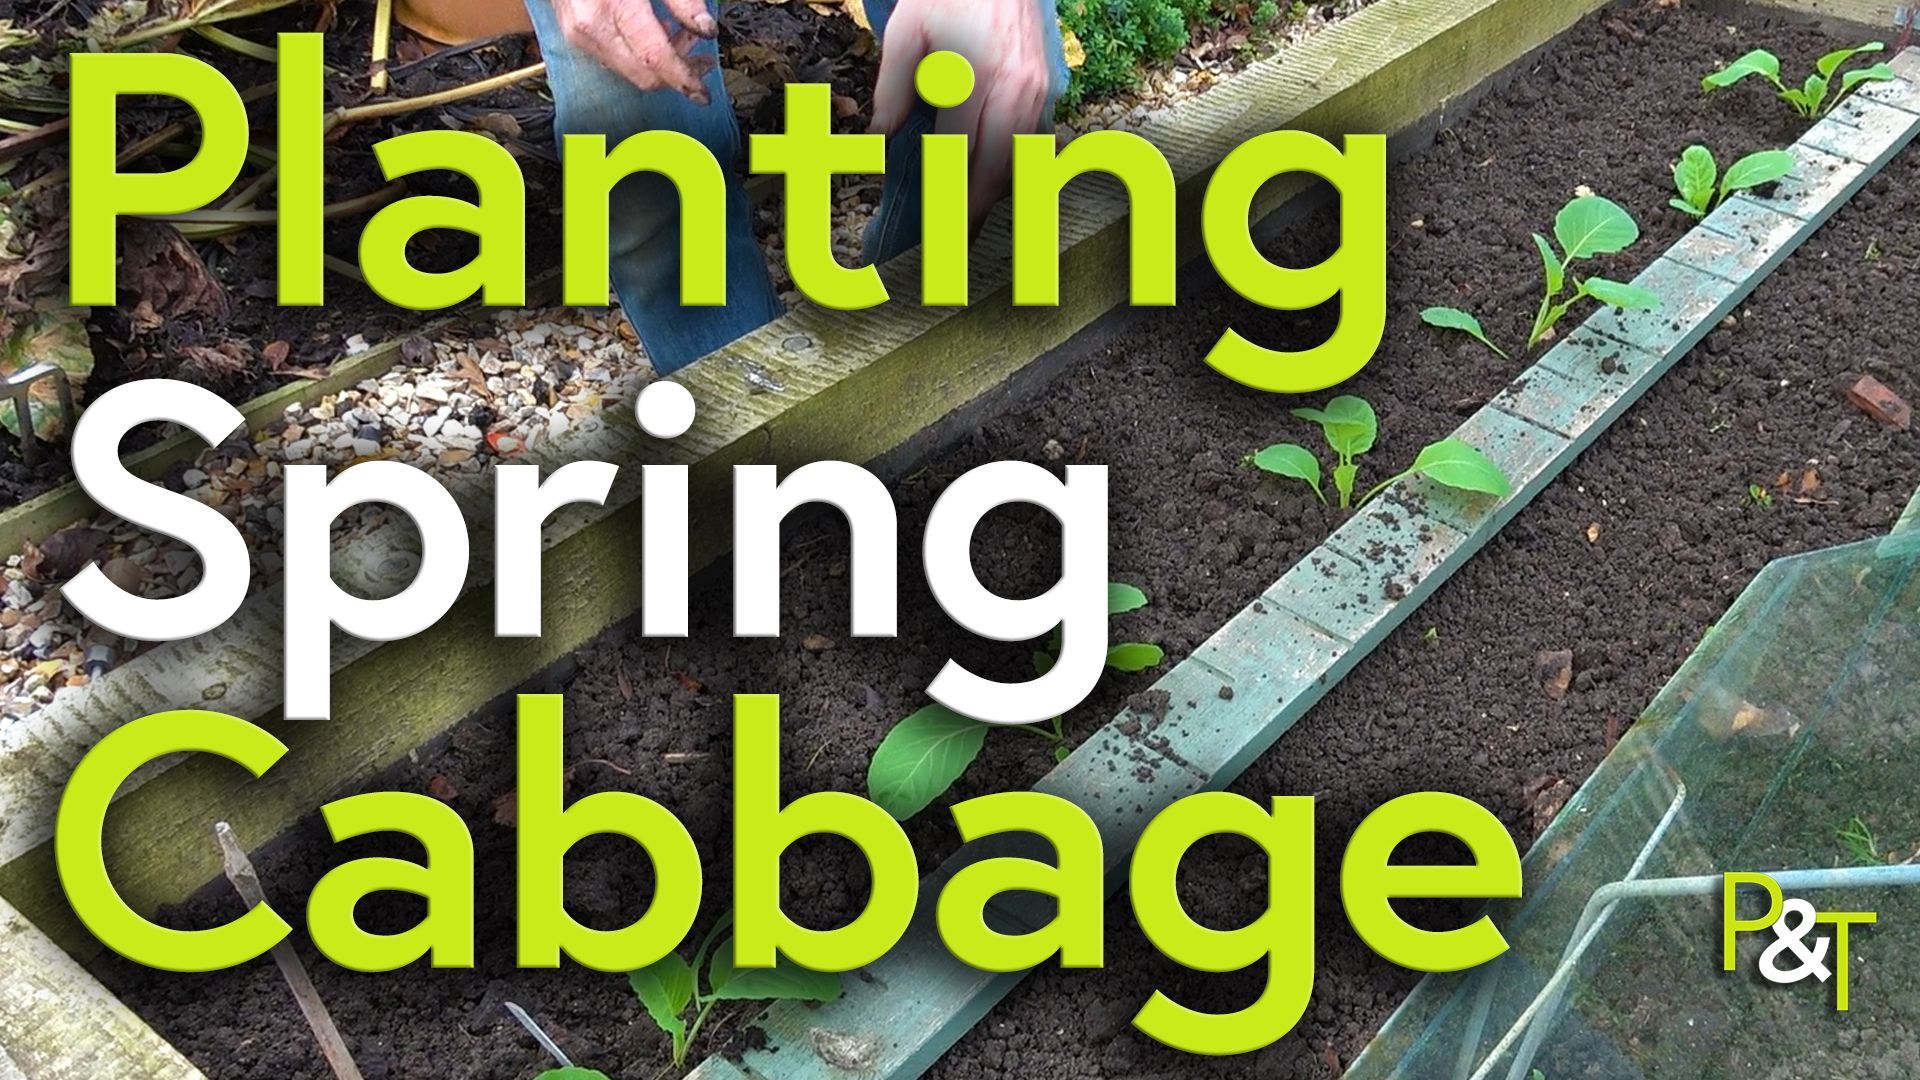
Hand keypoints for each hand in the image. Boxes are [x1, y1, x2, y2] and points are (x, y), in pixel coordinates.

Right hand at [549, 0, 719, 102]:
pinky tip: (655, 35)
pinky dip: (640, 56)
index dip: (683, 79)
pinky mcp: (576, 39)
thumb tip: (707, 29)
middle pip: (643, 75)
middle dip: (676, 74)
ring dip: (660, 65)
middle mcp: (591, 27)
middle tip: (702, 58)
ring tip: (681, 36)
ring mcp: (580, 36)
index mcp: (613, 7)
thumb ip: (682, 0)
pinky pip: (616, 61)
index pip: (654, 58)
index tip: (703, 94)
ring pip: (630, 73)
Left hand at [870, 0, 1054, 232]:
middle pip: (996, 166)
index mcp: (973, 75)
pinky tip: (995, 183)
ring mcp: (1035, 87)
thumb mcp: (905, 30)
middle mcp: (1012, 87)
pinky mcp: (1046, 85)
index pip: (958, 152)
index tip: (931, 224)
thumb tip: (882, 138)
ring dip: (996, 193)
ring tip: (972, 221)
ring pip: (1019, 158)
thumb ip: (892, 88)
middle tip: (955, 243)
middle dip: (975, 209)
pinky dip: (1014, 166)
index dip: (945, 192)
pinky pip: (1032, 138)